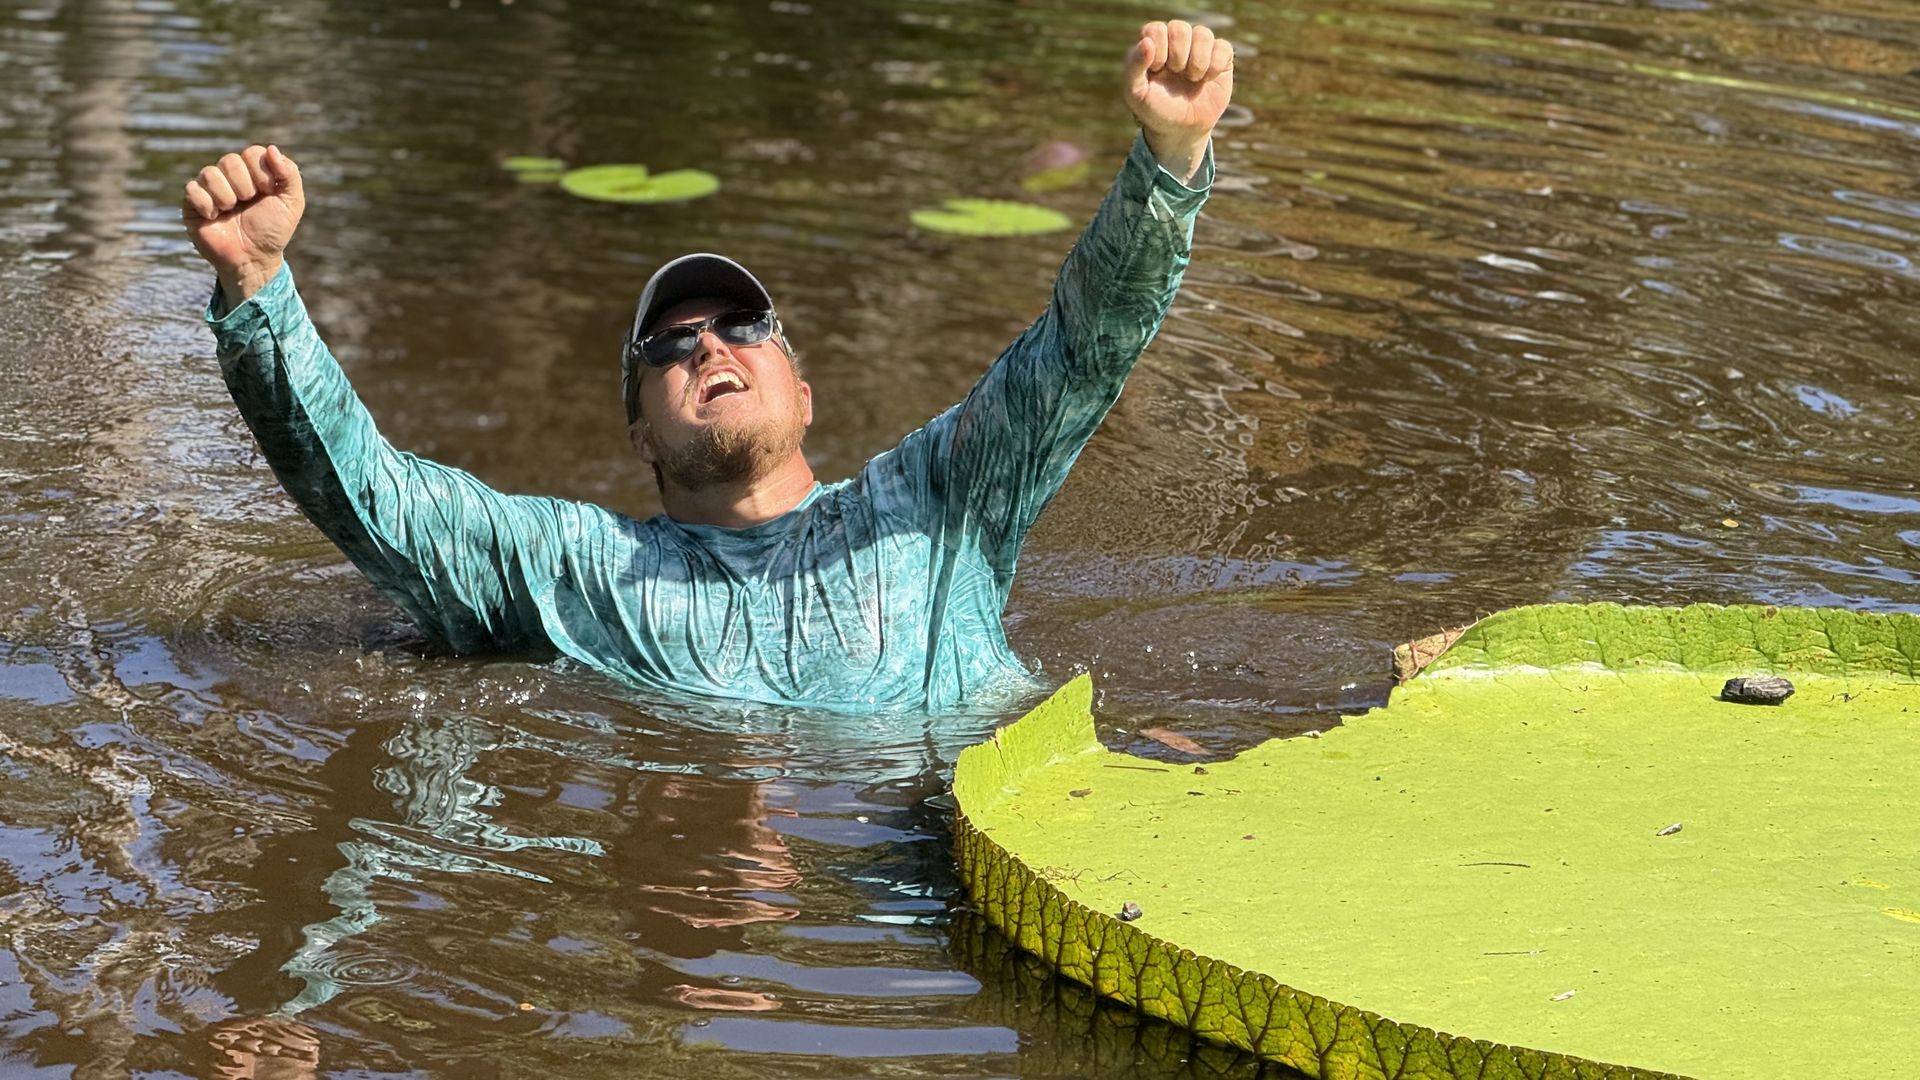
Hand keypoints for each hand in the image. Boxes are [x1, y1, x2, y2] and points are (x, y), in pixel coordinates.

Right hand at [182, 144, 305, 304]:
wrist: (253, 258)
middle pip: (230, 160)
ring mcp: (210, 188)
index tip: (267, 192)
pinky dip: (207, 204)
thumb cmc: (272, 231)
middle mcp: (230, 176)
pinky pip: (192, 189)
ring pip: (210, 173)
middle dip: (245, 185)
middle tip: (248, 203)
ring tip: (232, 211)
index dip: (261, 172)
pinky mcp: (193, 202)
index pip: (253, 152)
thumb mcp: (291, 203)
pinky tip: (215, 216)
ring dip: (227, 196)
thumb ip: (289, 174)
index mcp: (253, 172)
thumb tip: (271, 148)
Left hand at [1124, 20, 1234, 181]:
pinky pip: (1223, 47)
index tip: (1157, 71)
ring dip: (1197, 61)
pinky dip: (1215, 65)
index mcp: (1154, 44)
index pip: (1155, 29)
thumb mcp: (1135, 93)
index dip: (1158, 50)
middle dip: (1177, 56)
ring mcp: (1200, 48)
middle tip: (1176, 75)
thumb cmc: (1155, 110)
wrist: (1181, 130)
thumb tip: (1147, 42)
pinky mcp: (1220, 57)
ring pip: (1203, 34)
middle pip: (1179, 28)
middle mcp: (1177, 41)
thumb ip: (1134, 67)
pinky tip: (1208, 79)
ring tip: (1192, 79)